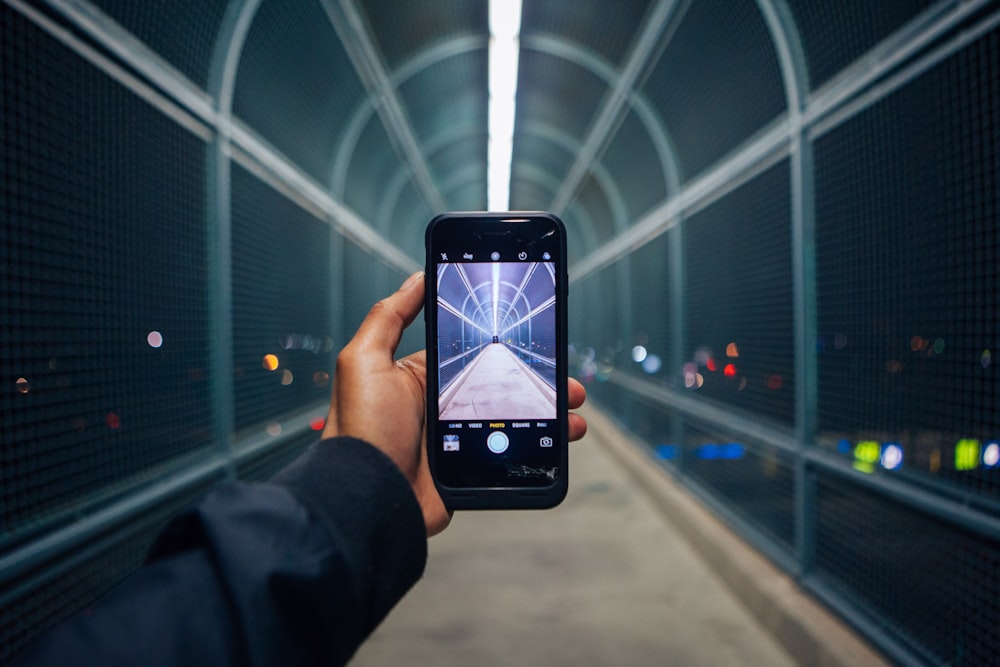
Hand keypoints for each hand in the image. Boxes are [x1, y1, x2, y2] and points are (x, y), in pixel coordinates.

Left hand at [324, 271, 587, 535]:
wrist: (368, 498)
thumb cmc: (361, 430)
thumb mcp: (365, 361)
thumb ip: (388, 316)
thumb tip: (416, 278)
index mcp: (421, 377)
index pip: (473, 352)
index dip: (504, 345)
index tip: (534, 337)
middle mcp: (442, 405)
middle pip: (502, 384)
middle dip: (537, 379)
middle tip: (566, 377)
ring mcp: (459, 439)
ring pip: (515, 418)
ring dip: (549, 412)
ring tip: (573, 409)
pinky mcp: (470, 470)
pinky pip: (513, 455)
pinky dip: (541, 448)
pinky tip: (561, 438)